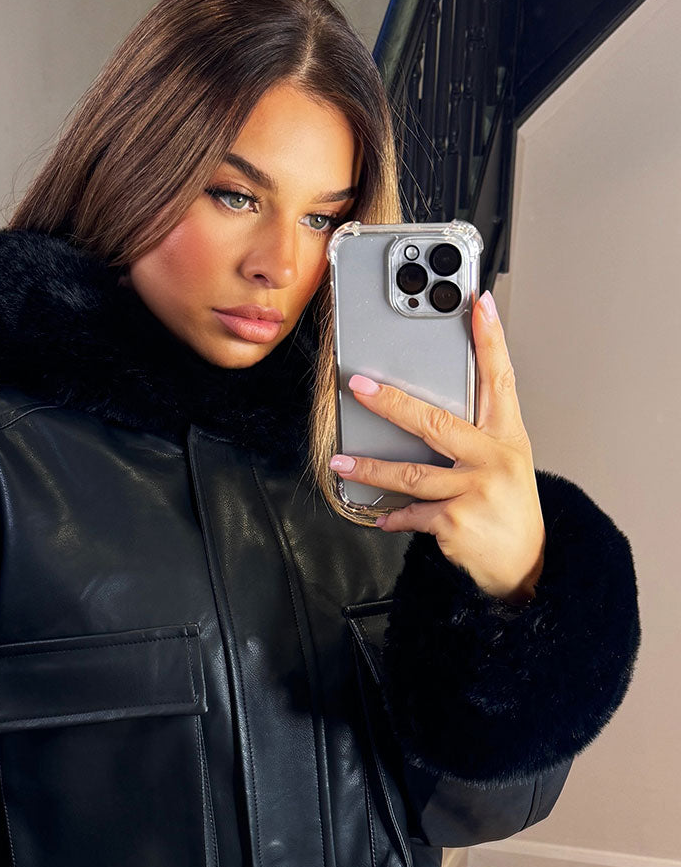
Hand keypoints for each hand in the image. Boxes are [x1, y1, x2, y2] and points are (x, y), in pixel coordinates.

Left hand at [329, 290, 545, 605]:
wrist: (525, 563)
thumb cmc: (509, 507)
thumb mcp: (507, 462)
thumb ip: (475, 435)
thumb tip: (422, 412)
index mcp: (507, 435)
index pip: (500, 377)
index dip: (491, 339)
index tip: (479, 303)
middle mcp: (493, 458)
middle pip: (435, 422)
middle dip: (392, 402)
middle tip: (359, 386)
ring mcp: (475, 491)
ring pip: (410, 474)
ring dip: (370, 470)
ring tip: (342, 464)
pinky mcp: (455, 522)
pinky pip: (411, 514)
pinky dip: (393, 516)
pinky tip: (381, 515)